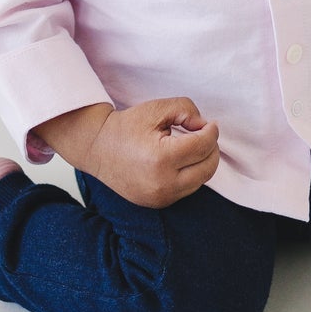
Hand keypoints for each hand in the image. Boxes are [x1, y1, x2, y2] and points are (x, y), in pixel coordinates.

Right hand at [84, 97, 220, 208]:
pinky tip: (182, 159)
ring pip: (200, 181)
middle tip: (204, 134)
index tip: (210, 123)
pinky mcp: (157, 203)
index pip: (203, 146)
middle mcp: (163, 183)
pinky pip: (187, 189)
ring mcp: (160, 197)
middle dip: (212, 148)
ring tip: (192, 145)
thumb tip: (204, 125)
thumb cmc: (126, 126)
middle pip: (208, 167)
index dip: (211, 131)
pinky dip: (191, 174)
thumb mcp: (157, 108)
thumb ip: (186, 110)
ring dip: (203, 162)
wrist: (98, 148)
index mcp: (162, 159)